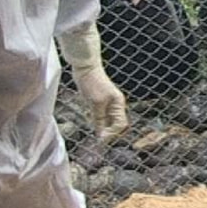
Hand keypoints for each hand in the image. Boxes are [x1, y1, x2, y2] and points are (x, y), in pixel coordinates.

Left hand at [58, 24, 129, 139]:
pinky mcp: (100, 101)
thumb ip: (99, 120)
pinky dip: (97, 122)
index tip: (101, 140)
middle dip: (109, 133)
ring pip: (108, 121)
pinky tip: (91, 123)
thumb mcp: (95, 104)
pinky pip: (101, 116)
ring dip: (102, 128)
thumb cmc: (92, 83)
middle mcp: (116, 104)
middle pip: (117, 125)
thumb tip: (102, 137)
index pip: (121, 125)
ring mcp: (108, 103)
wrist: (85, 67)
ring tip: (94, 133)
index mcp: (118, 104)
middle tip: (98, 139)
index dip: (112, 134)